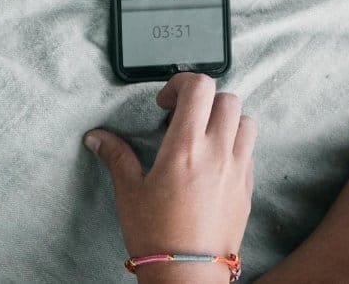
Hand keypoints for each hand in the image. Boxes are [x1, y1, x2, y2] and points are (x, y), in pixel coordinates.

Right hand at [85, 74, 255, 282]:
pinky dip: (235, 143)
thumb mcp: (129, 191)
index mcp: (185, 147)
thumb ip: (116, 156)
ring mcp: (238, 170)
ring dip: (225, 119)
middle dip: (203, 100)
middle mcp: (217, 153)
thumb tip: (98, 137)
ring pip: (246, 121)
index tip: (165, 102)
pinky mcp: (248, 187)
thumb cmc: (157, 235)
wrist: (188, 274)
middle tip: (182, 116)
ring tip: (202, 135)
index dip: (181, 83)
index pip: (199, 88)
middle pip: (227, 98)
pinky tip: (213, 161)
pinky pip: (250, 150)